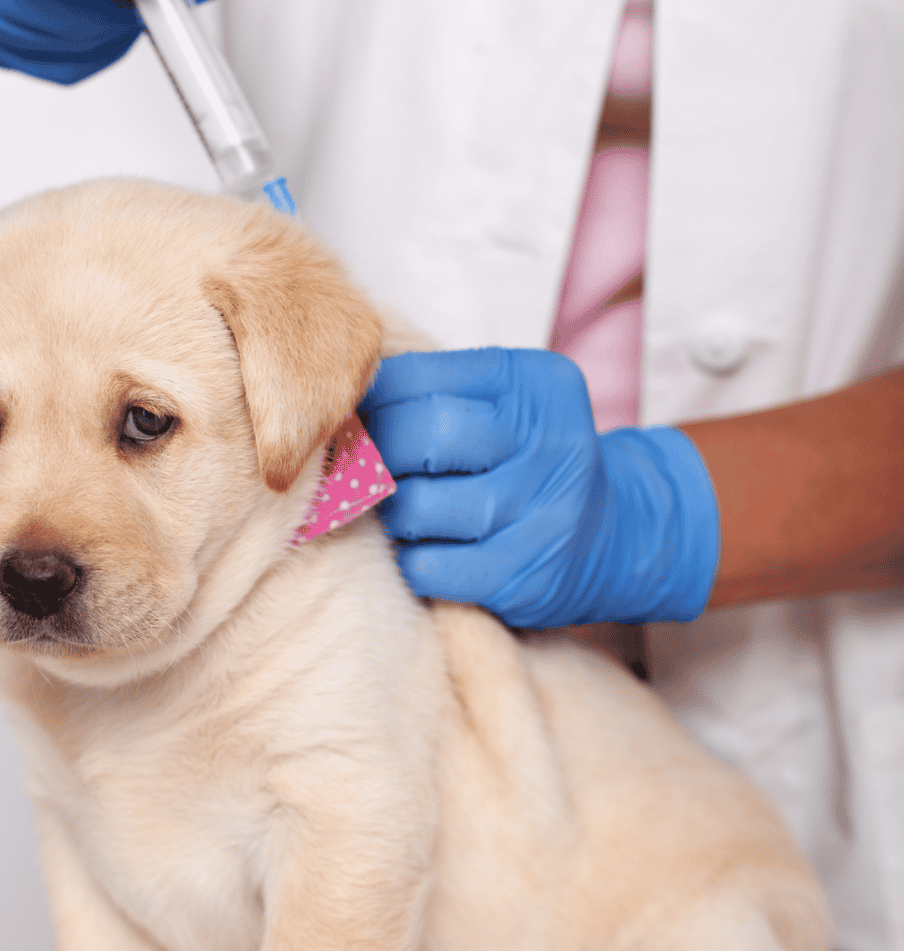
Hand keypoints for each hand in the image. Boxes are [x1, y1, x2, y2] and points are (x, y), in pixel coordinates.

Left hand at [360, 348, 719, 627]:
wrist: (614, 536)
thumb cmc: (529, 460)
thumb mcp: (503, 403)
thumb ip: (433, 390)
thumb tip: (337, 406)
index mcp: (532, 382)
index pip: (415, 375)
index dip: (371, 403)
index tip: (358, 422)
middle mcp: (547, 440)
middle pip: (419, 437)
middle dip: (378, 456)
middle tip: (371, 470)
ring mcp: (540, 511)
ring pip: (416, 507)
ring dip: (393, 513)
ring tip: (406, 510)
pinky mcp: (523, 574)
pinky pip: (427, 566)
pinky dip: (413, 559)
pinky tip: (431, 548)